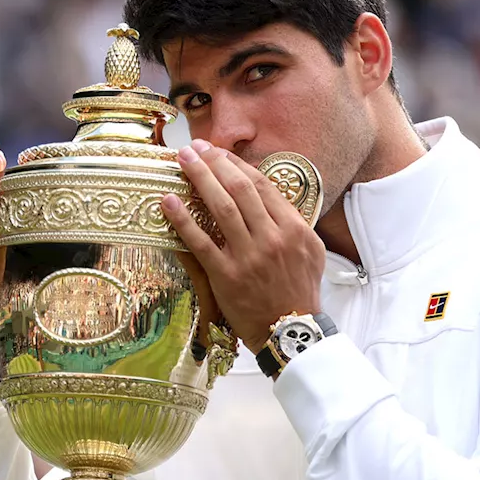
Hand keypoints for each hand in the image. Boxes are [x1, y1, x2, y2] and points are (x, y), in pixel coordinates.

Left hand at [162, 140, 325, 350]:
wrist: (291, 331)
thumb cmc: (300, 291)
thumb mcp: (311, 252)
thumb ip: (293, 222)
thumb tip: (271, 196)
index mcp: (293, 228)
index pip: (262, 186)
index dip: (237, 165)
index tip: (220, 153)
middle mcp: (272, 238)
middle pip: (239, 189)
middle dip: (215, 163)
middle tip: (195, 148)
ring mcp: (248, 257)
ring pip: (221, 208)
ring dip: (199, 180)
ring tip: (183, 161)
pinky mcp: (226, 276)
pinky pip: (201, 242)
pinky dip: (183, 220)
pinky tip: (168, 201)